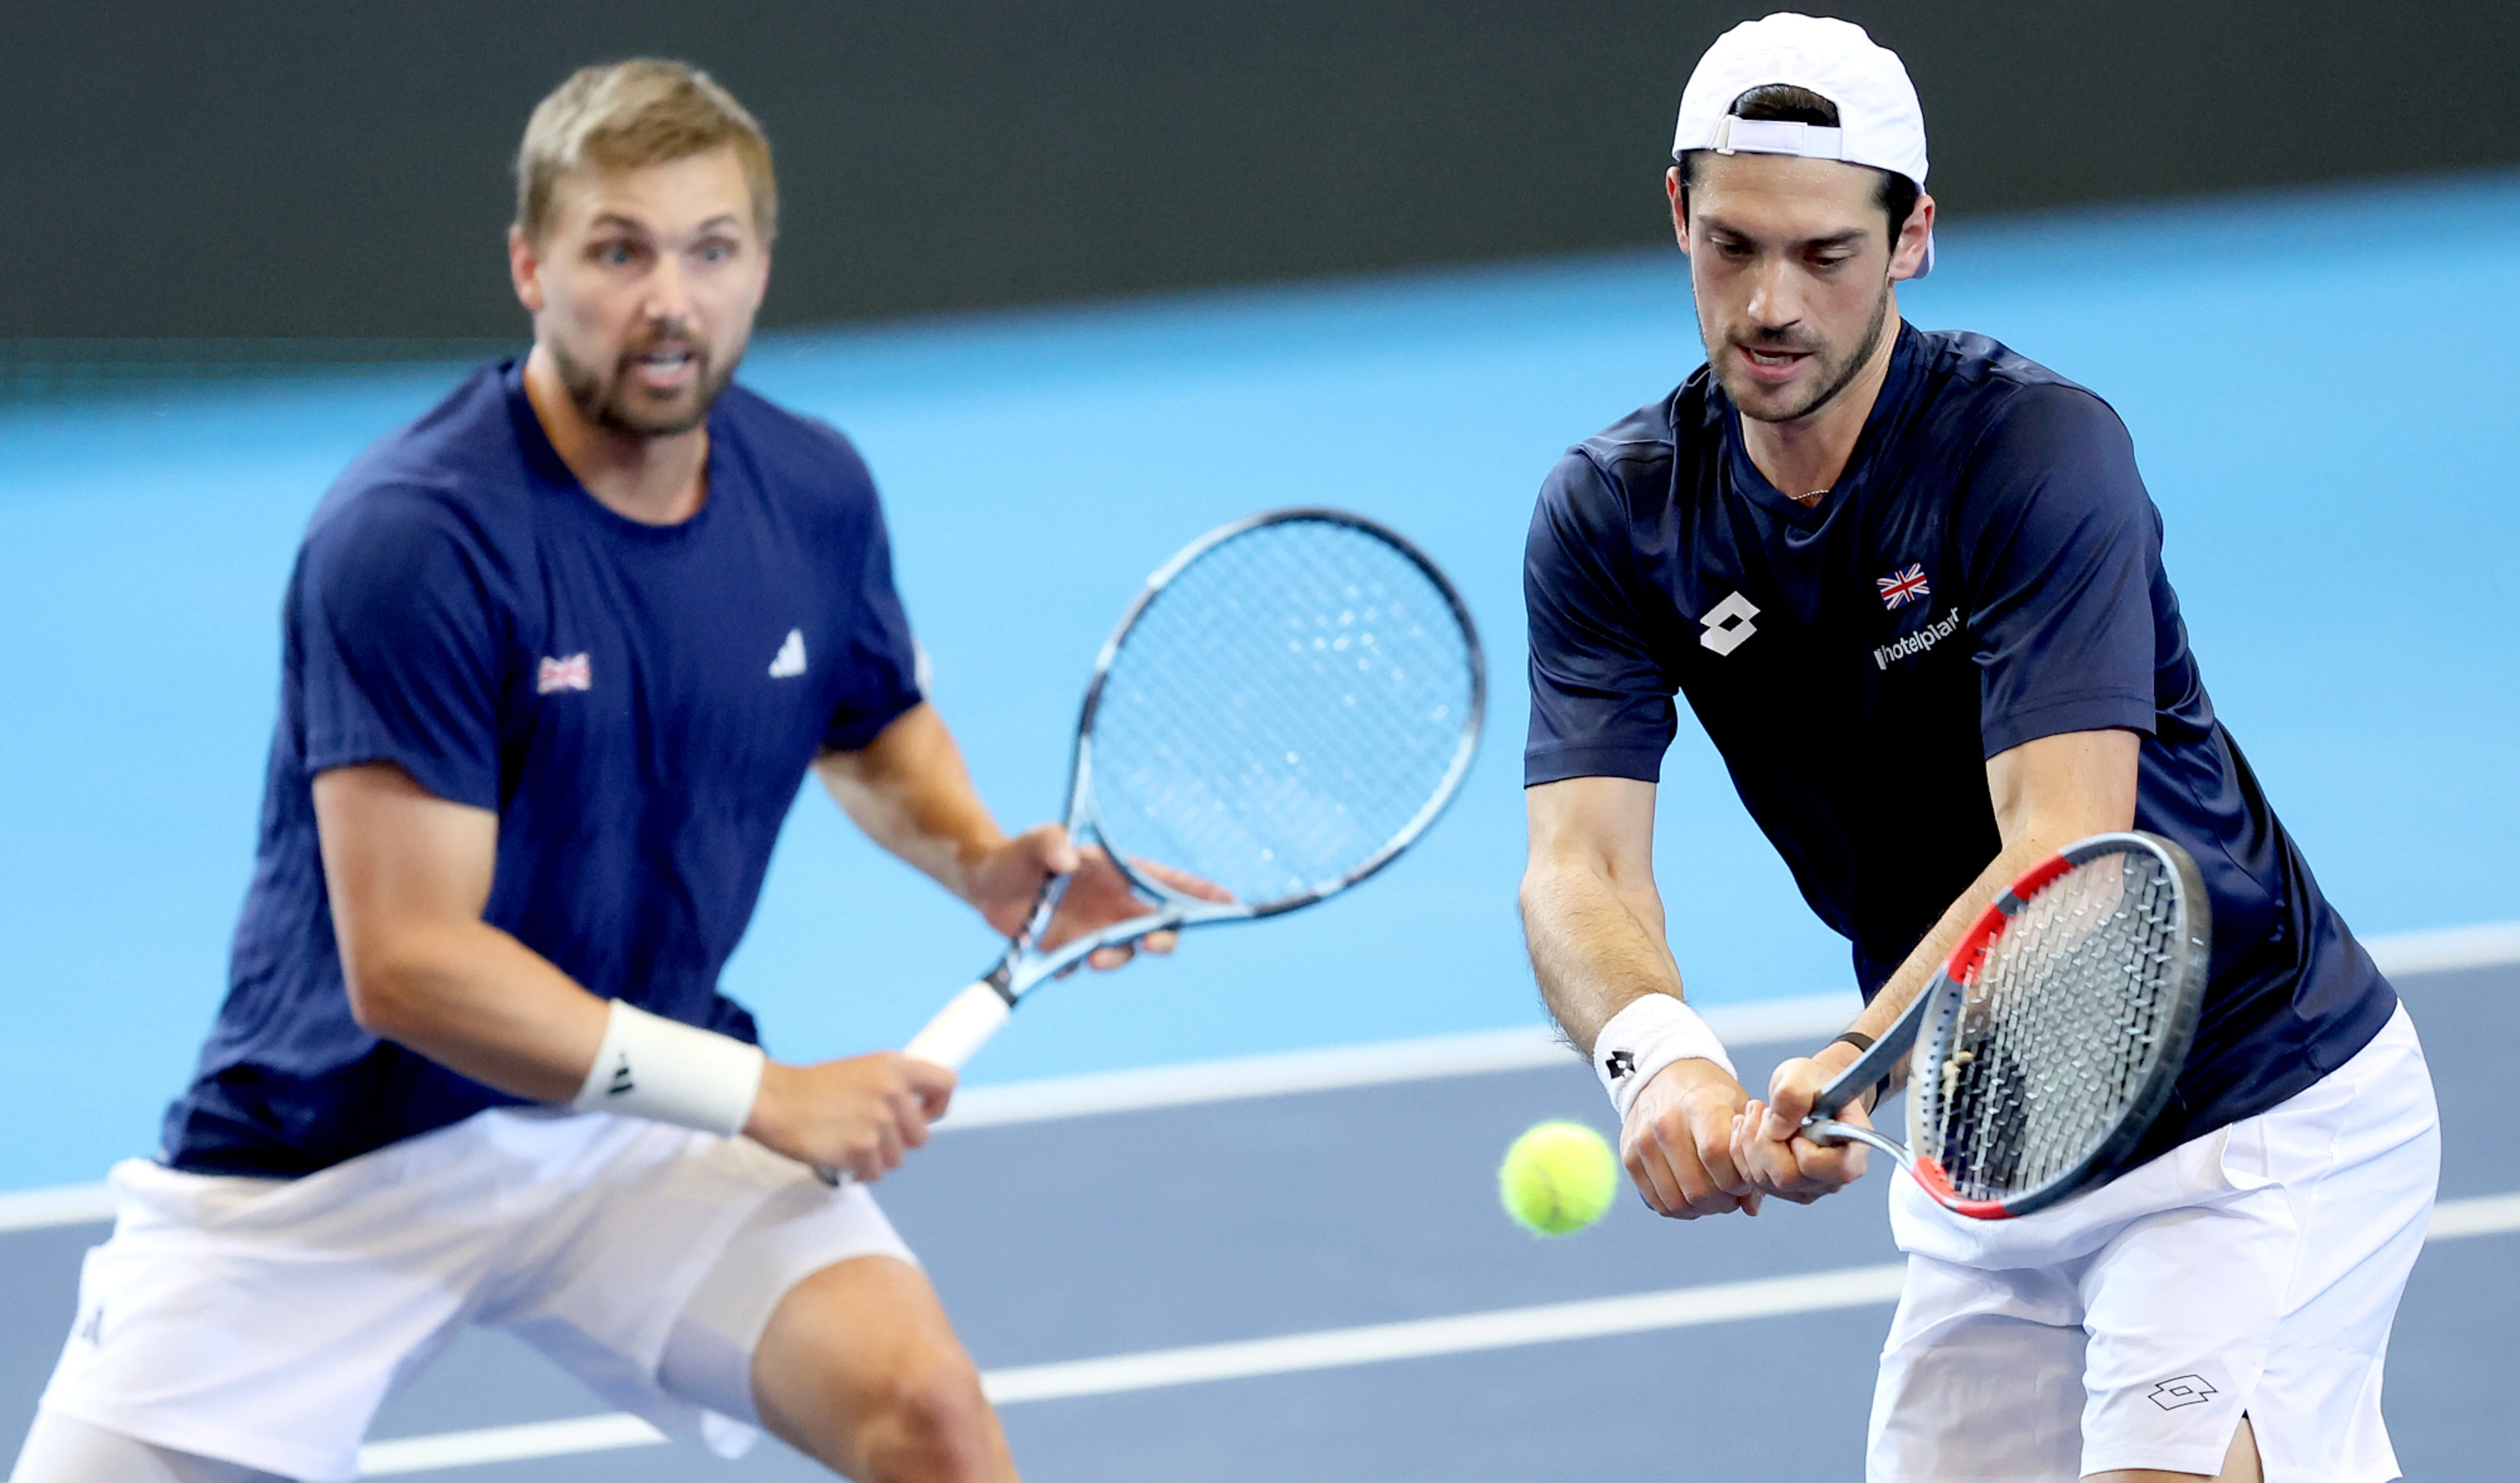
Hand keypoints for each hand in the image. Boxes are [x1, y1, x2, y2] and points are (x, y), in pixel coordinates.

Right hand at [744, 1052, 955, 1182]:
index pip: (945, 1083)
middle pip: (921, 1135)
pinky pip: (876, 1173)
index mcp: (894, 1067)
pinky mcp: (861, 1148)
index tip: (926, 1114)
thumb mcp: (861, 1069)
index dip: (939, 1105)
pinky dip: (861, 1172)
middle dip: (899, 1141)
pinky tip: (843, 1156)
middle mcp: (891, 1091)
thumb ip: (892, 1084)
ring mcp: (877, 1121)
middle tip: (872, 1135)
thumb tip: (919, 1109)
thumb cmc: (812, 1088)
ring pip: (898, 1158)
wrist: (774, 1100)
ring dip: (877, 1158)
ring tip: (851, 1143)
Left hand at [967, 824, 1230, 969]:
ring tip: (1093, 957)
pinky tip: (1058, 962)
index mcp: (1116, 872)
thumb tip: (1066, 858)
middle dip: (1162, 937)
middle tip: (1151, 943)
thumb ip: (1048, 843)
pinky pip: (1083, 965)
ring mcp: (1094, 929)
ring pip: (1123, 951)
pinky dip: (1075, 966)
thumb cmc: (1019, 854)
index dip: (1197, 892)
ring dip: (1117, 957)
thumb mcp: (1033, 842)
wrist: (986, 884)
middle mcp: (1113, 904)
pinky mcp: (1070, 950)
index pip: (1164, 882)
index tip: (1226, 901)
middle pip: (1155, 925)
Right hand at [1622, 1058, 1760, 1218]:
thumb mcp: (1739, 1111)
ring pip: (1676, 1202)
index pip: (1716, 1157)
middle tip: (1730, 1196)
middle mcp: (1667, 1123)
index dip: (1737, 1181)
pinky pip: (1655, 1201)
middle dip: (1722, 1203)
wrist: (1665, 1074)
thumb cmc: (1712, 1097)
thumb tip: (1751, 1208)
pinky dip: (1677, 1209)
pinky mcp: (1629, 1156)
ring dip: (1700, 1210)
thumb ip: (1749, 1157)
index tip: (1745, 1181)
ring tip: (1712, 1198)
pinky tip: (1690, 1197)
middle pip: (1697, 1188)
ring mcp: (1643, 1141)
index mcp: (1700, 1106)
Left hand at [1732, 1040, 1872, 1203]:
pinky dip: (1741, 1150)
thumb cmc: (1815, 1083)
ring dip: (1749, 1142)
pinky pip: (1751, 1178)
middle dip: (1764, 1141)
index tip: (1796, 1123)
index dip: (1802, 1149)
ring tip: (1756, 1111)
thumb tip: (1776, 1130)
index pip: (1825, 1169)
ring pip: (1764, 1180)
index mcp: (1851, 1153)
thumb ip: (1793, 1095)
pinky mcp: (1783, 1187)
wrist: (1809, 1091)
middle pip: (1786, 1178)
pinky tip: (1747, 1126)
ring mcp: (1806, 1187)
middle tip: (1764, 1110)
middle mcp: (1831, 1179)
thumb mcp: (1803, 1074)